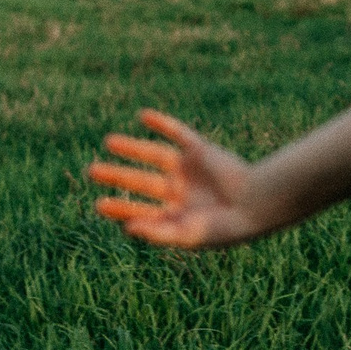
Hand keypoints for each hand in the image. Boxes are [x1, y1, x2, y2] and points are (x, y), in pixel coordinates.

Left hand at [88, 110, 265, 249]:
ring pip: (154, 156)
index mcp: (176, 214)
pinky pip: (179, 134)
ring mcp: (190, 170)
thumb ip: (157, 232)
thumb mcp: (188, 234)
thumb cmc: (226, 227)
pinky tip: (144, 115)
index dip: (120, 207)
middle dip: (117, 176)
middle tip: (92, 171)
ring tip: (109, 142)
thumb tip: (126, 228)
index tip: (99, 204)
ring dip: (133, 148)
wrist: (258, 203)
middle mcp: (179, 191)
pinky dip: (163, 124)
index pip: (140, 210)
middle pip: (141, 181)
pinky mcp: (202, 151)